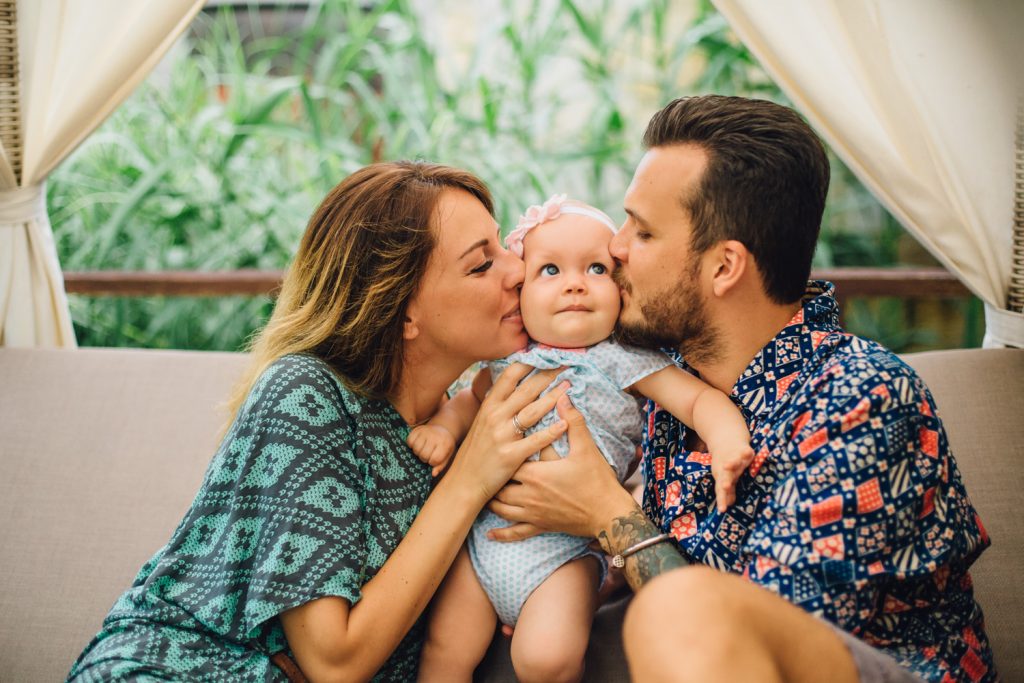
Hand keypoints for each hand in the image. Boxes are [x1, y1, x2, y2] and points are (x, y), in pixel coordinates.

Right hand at [407, 425, 455, 476]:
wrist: (443, 429)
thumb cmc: (445, 445)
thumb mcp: (448, 455)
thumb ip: (441, 465)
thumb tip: (433, 474)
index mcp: (444, 444)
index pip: (434, 460)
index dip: (432, 463)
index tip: (434, 459)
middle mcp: (435, 436)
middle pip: (424, 455)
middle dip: (424, 458)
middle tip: (427, 455)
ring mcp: (425, 431)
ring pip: (415, 449)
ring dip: (417, 452)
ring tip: (422, 450)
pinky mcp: (417, 429)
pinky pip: (409, 441)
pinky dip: (411, 445)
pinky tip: (417, 444)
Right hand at [444, 364, 569, 504]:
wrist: (463, 483)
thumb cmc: (476, 451)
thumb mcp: (481, 421)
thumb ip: (496, 403)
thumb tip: (511, 383)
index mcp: (488, 406)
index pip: (510, 376)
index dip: (529, 363)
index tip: (546, 354)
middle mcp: (494, 416)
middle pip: (526, 389)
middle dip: (548, 375)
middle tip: (567, 364)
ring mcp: (502, 436)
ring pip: (532, 412)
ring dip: (553, 397)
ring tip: (569, 387)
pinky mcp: (510, 455)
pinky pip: (534, 440)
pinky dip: (551, 432)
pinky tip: (565, 423)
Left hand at [487, 395, 635, 539]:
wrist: (609, 515)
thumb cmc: (598, 481)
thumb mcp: (586, 448)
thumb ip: (572, 421)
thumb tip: (563, 396)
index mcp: (536, 474)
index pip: (508, 460)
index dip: (502, 452)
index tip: (498, 442)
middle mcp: (528, 496)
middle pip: (499, 485)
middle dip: (494, 477)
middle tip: (488, 466)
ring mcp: (533, 514)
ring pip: (502, 509)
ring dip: (493, 500)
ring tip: (487, 491)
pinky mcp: (541, 527)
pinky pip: (516, 533)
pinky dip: (502, 534)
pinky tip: (491, 534)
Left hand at [710, 440, 754, 511]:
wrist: (725, 439)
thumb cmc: (727, 464)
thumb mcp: (726, 477)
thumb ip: (729, 490)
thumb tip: (729, 504)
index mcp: (723, 477)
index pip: (722, 490)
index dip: (722, 499)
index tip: (722, 510)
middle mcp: (727, 468)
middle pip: (726, 476)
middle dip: (726, 481)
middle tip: (724, 487)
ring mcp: (735, 458)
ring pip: (733, 461)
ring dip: (731, 463)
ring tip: (727, 466)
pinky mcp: (743, 449)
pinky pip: (745, 451)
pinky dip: (745, 452)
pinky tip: (748, 452)